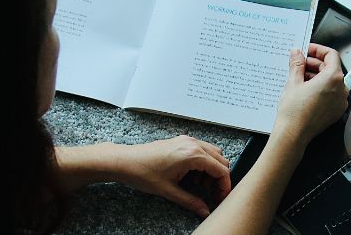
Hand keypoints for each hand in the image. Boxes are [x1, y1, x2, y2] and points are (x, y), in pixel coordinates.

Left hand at [116, 135, 230, 217]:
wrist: (125, 161)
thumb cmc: (143, 172)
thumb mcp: (169, 191)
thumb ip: (190, 201)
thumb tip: (203, 210)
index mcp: (192, 154)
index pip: (221, 169)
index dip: (224, 185)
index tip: (221, 196)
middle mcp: (192, 144)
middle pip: (220, 160)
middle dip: (219, 178)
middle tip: (212, 193)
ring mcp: (186, 140)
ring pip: (212, 153)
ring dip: (211, 170)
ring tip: (199, 185)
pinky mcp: (180, 141)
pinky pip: (201, 150)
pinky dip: (202, 162)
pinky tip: (191, 175)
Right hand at [273, 44, 347, 147]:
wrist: (293, 134)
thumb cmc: (294, 110)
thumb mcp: (293, 82)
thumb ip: (297, 64)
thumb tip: (297, 53)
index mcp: (334, 78)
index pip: (331, 55)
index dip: (318, 50)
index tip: (306, 51)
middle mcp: (342, 89)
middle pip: (331, 68)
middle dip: (315, 63)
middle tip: (299, 63)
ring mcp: (340, 101)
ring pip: (331, 81)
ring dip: (317, 75)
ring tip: (299, 76)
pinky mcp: (336, 111)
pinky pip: (331, 93)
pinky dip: (321, 87)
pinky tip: (305, 89)